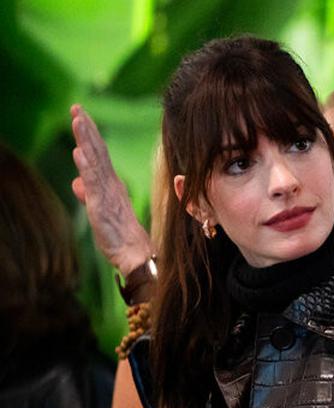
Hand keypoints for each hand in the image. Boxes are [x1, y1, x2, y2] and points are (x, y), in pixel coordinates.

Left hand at [69, 104, 154, 275]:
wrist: (136, 254)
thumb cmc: (120, 237)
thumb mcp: (99, 212)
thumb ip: (88, 195)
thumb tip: (76, 183)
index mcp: (111, 185)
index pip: (99, 154)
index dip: (89, 135)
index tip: (81, 115)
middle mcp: (110, 184)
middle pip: (98, 151)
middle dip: (86, 129)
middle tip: (76, 107)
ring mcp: (107, 193)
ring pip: (96, 162)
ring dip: (86, 140)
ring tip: (77, 120)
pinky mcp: (103, 206)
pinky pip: (94, 184)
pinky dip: (86, 167)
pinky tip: (79, 152)